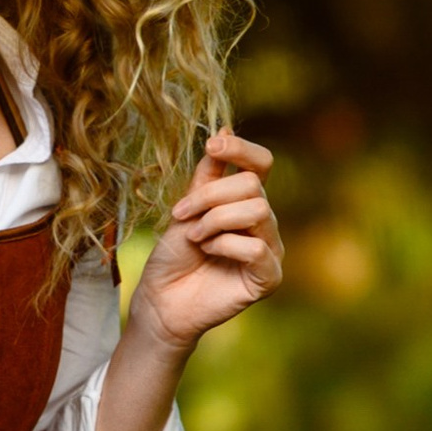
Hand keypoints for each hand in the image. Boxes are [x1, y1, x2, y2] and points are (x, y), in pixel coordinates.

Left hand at [131, 129, 282, 353]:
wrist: (161, 300)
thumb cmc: (173, 256)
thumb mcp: (187, 206)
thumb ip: (208, 174)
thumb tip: (224, 130)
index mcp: (246, 202)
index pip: (261, 164)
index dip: (242, 149)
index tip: (212, 147)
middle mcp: (264, 223)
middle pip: (253, 186)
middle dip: (211, 196)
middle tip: (182, 215)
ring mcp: (270, 249)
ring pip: (258, 211)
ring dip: (215, 220)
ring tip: (195, 237)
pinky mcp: (269, 277)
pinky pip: (257, 247)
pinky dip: (225, 245)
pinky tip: (210, 254)